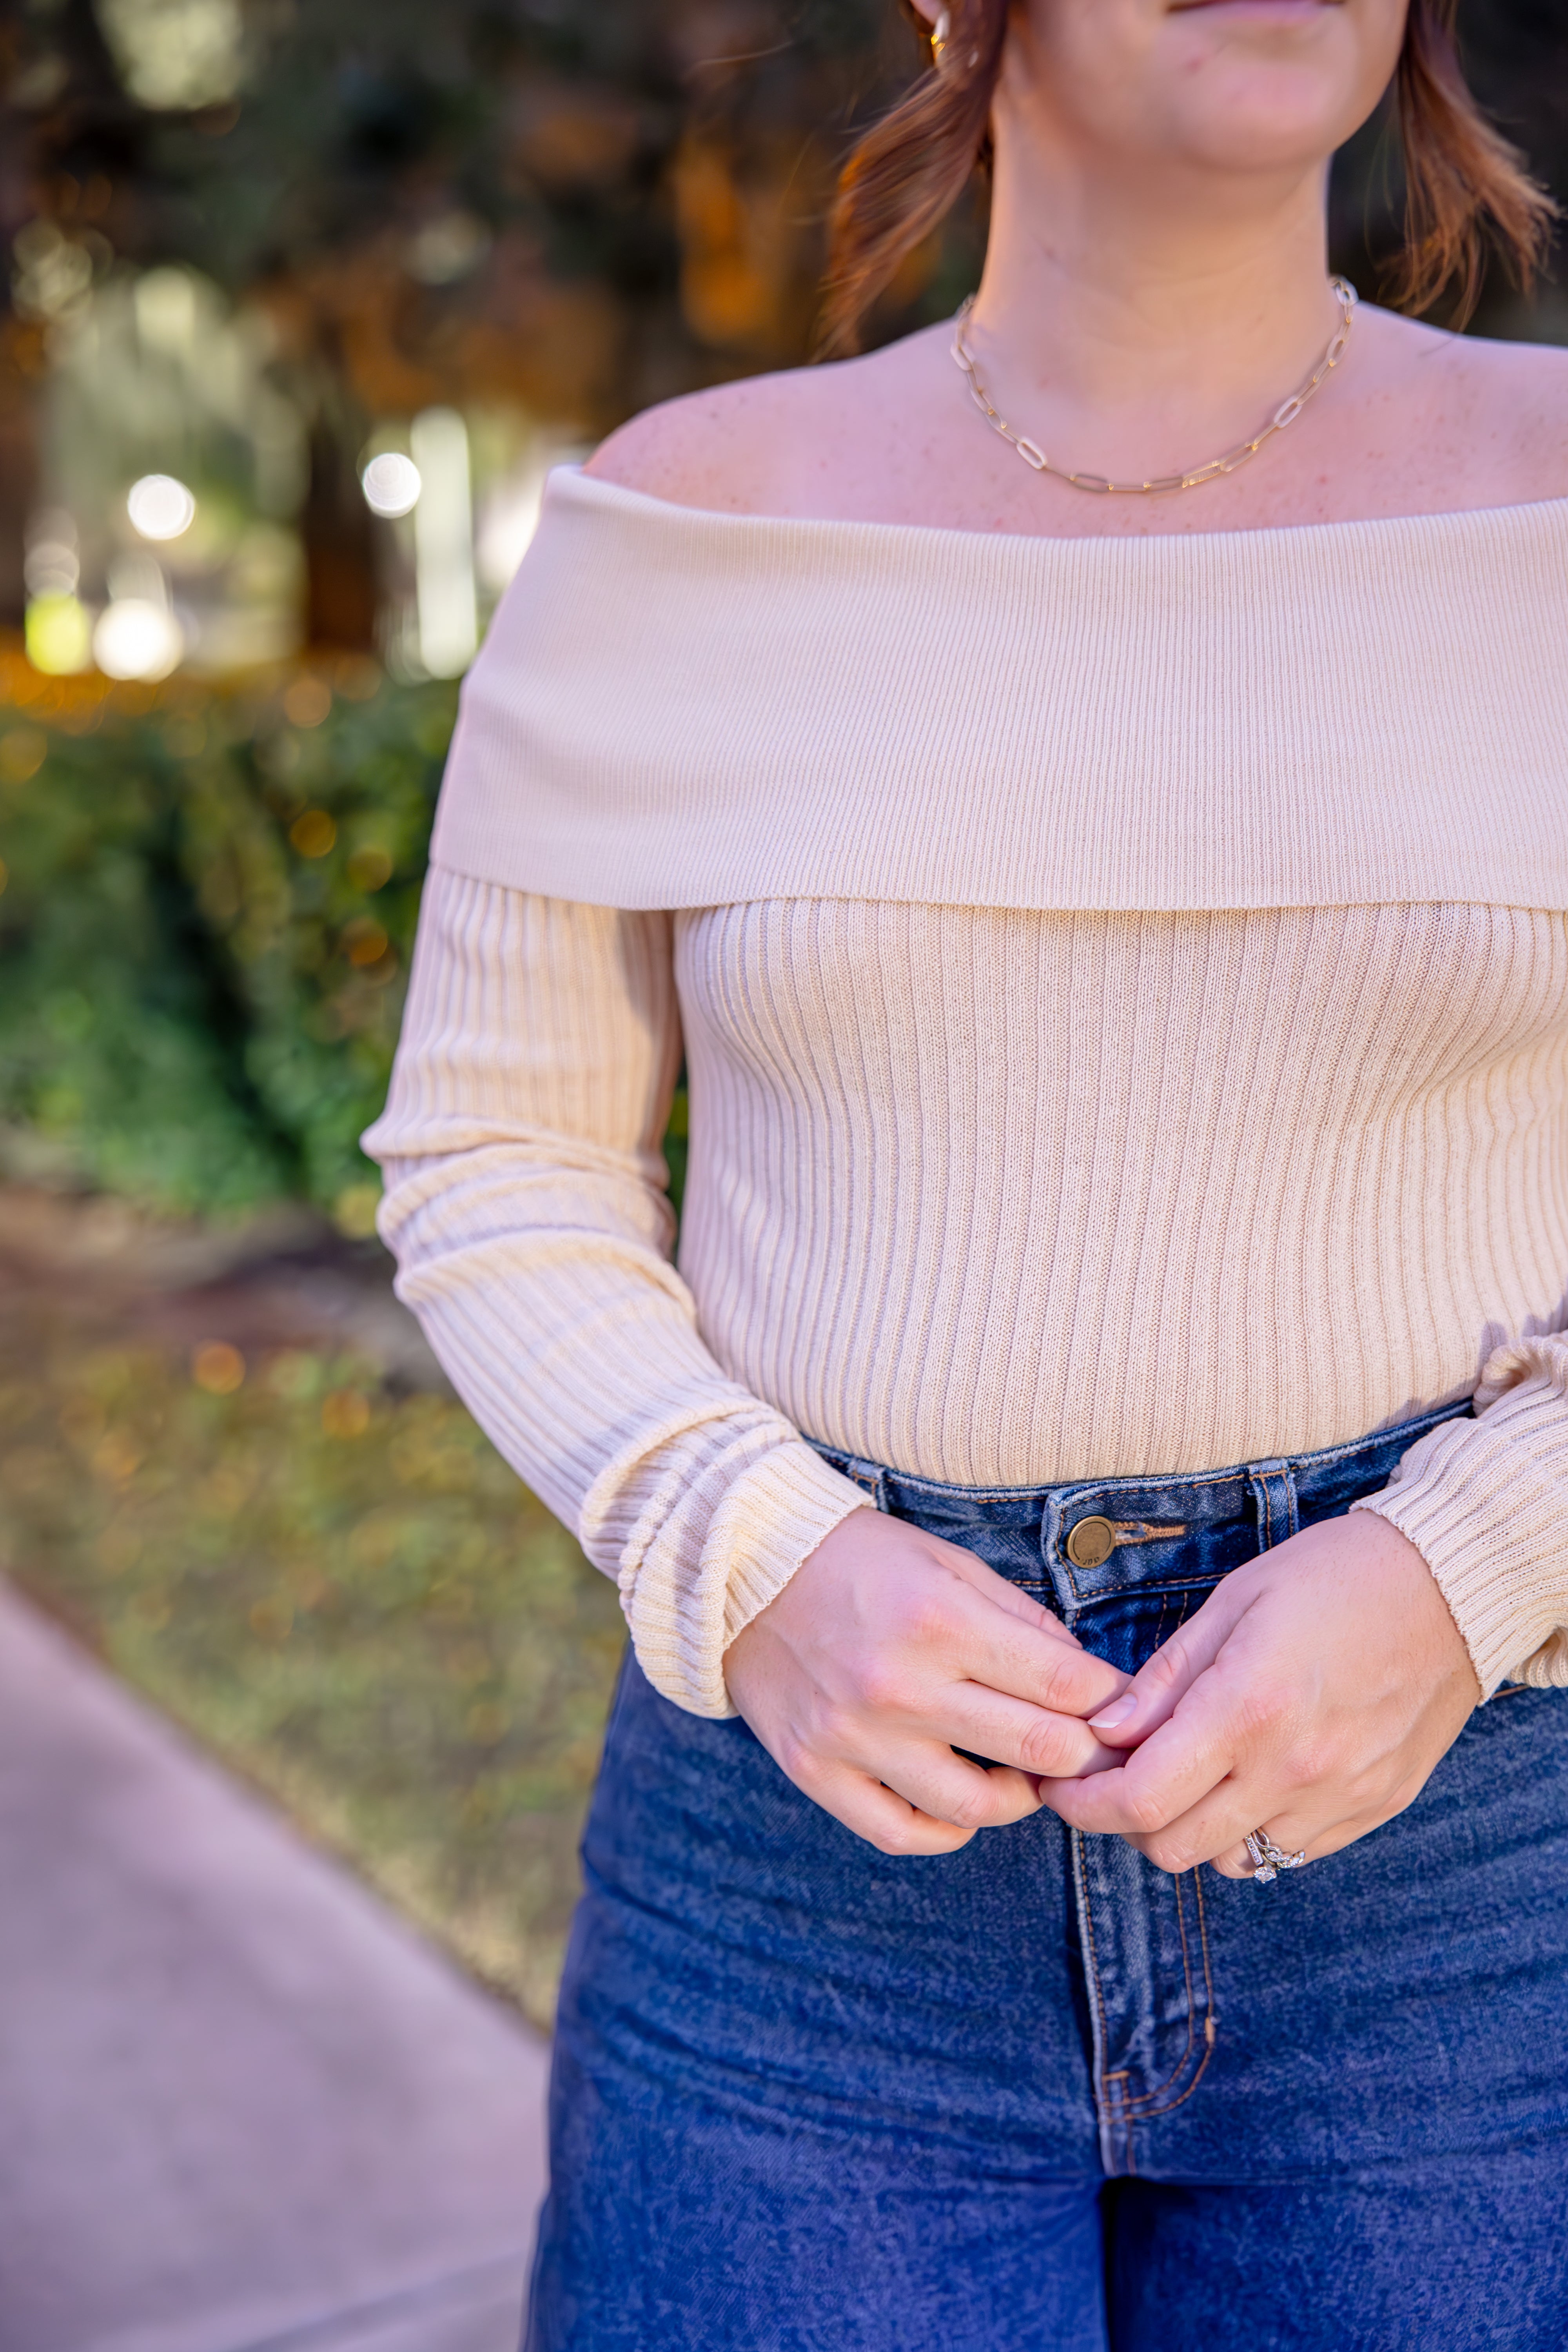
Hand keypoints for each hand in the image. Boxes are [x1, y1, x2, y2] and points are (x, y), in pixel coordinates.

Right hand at [723, 1509, 1129, 1855]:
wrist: (741, 1567)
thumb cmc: (858, 1560)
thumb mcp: (949, 1564)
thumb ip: (1023, 1621)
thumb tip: (1087, 1682)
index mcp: (941, 1621)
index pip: (1065, 1686)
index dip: (1113, 1704)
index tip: (1125, 1709)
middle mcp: (899, 1685)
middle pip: (1039, 1750)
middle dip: (1087, 1755)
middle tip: (1097, 1750)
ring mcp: (854, 1735)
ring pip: (976, 1806)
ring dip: (1021, 1797)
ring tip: (1026, 1775)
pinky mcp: (816, 1769)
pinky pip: (902, 1832)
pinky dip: (947, 1830)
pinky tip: (962, 1804)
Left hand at [1043, 1511, 1480, 1877]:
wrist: (1447, 1589)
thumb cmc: (1332, 1578)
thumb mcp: (1232, 1604)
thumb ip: (1163, 1680)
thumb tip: (1103, 1733)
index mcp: (1248, 1710)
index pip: (1140, 1800)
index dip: (1083, 1804)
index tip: (1061, 1785)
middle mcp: (1293, 1769)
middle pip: (1174, 1846)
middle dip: (1125, 1822)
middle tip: (1114, 1779)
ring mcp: (1338, 1798)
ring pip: (1230, 1859)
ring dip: (1190, 1829)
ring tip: (1184, 1776)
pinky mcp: (1371, 1809)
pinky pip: (1287, 1852)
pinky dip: (1250, 1830)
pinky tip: (1246, 1780)